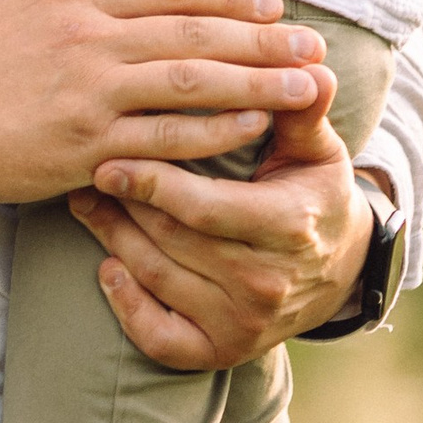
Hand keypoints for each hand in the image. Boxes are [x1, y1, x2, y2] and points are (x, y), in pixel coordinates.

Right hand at [0, 0, 332, 221]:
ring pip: (191, 86)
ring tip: (305, 85)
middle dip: (261, 40)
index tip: (270, 2)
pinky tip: (253, 128)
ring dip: (256, 84)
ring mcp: (89, 99)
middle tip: (312, 43)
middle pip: (194, 36)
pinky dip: (214, 133)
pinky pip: (164, 140)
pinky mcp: (85, 149)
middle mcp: (89, 45)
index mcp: (73, 3)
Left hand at [64, 91, 374, 370]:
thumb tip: (312, 70)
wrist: (338, 271)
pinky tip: (109, 270)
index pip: (205, 207)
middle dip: (122, 206)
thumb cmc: (313, 194)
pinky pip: (161, 339)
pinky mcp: (223, 351)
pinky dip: (128, 309)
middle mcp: (266, 282)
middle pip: (170, 239)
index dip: (151, 185)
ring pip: (156, 277)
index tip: (108, 162)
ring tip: (85, 203)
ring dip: (113, 240)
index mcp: (288, 227)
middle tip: (84, 173)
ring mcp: (243, 322)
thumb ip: (302, 113)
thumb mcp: (316, 152)